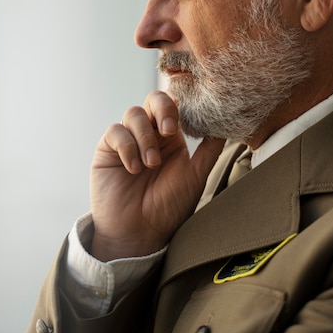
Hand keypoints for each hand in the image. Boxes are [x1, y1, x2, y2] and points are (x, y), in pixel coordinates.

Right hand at [90, 91, 224, 260]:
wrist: (139, 233)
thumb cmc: (169, 208)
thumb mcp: (195, 176)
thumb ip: (209, 150)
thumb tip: (225, 126)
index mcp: (172, 138)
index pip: (175, 106)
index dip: (179, 107)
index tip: (183, 126)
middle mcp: (150, 134)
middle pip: (154, 99)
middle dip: (162, 109)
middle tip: (169, 131)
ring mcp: (128, 140)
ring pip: (133, 113)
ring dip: (145, 137)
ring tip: (151, 164)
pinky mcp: (108, 149)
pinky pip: (116, 132)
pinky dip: (127, 147)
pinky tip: (134, 168)